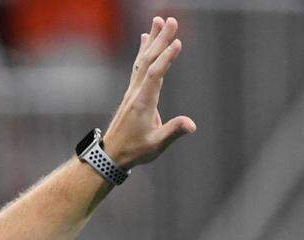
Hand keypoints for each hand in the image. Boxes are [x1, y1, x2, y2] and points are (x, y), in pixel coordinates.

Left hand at [101, 17, 196, 168]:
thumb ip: (173, 132)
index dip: (166, 58)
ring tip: (158, 20)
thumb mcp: (156, 145)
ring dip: (152, 40)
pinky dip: (143, 50)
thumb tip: (191, 125)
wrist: (111, 154)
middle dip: (161, 40)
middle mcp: (136, 93)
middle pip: (149, 61)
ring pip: (142, 60)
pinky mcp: (132, 92)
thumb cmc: (135, 150)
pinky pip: (138, 66)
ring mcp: (133, 91)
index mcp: (143, 103)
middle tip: (171, 20)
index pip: (155, 75)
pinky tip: (145, 38)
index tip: (177, 42)